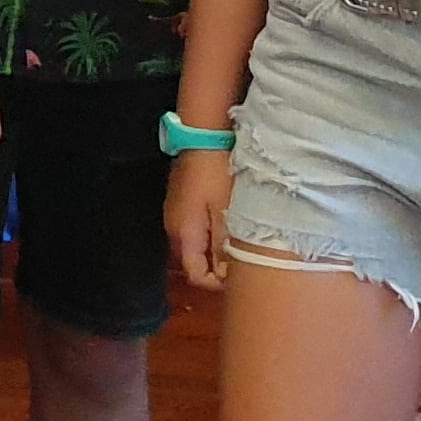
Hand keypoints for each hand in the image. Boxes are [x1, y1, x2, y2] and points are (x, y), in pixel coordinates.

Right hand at [165, 148, 233, 291]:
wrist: (202, 136)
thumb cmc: (216, 174)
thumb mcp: (227, 213)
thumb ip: (225, 248)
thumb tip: (227, 276)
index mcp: (184, 234)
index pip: (197, 276)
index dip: (220, 283)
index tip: (243, 275)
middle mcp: (174, 228)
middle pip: (196, 262)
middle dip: (220, 266)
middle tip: (246, 257)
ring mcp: (176, 213)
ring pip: (197, 245)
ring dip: (218, 249)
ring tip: (242, 239)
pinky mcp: (182, 201)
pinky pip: (197, 228)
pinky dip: (213, 232)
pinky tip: (230, 221)